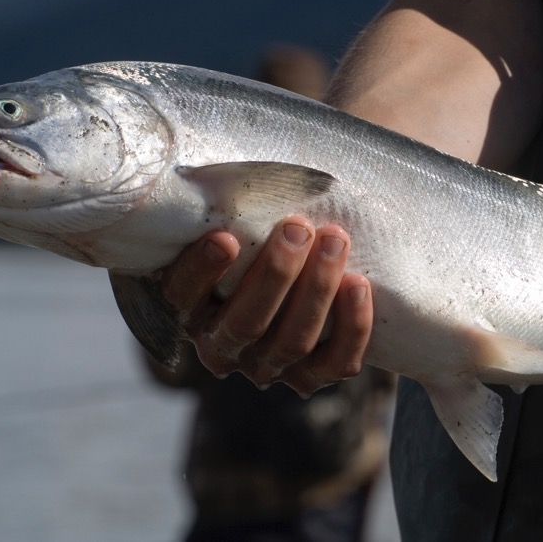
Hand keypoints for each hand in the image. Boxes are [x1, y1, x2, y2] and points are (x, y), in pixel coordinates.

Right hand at [161, 216, 372, 395]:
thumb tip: (219, 166)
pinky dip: (352, 325)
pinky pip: (336, 362)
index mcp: (193, 311)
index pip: (183, 298)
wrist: (308, 275)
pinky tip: (359, 284)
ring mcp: (270, 367)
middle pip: (246, 323)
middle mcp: (224, 347)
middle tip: (298, 227)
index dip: (200, 272)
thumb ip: (226, 206)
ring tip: (335, 240)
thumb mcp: (235, 225)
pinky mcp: (313, 377)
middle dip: (275, 274)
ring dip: (317, 288)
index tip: (224, 237)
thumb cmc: (260, 239)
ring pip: (293, 342)